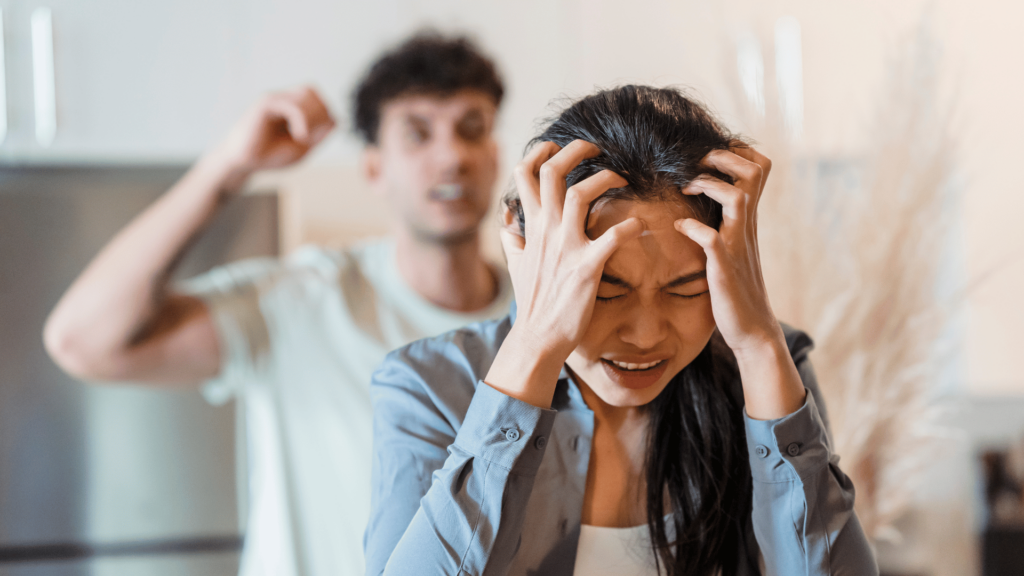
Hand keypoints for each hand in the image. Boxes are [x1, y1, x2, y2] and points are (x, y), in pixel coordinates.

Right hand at [211, 86, 335, 184]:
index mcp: (292, 107)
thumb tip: (335, 119)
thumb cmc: (270, 156)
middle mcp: (283, 98)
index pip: (319, 101)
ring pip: (307, 94)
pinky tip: (298, 136)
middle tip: (310, 137)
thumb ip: (320, 134)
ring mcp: (275, 98)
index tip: (314, 140)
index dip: (325, 119)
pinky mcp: (266, 104)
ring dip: (313, 118)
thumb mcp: (303, 147)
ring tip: (303, 137)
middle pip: (314, 92)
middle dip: (320, 115)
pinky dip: (303, 120)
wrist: (243, 163)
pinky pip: (293, 104)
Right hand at [500, 140, 643, 360]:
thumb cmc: (532, 302)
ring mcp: (566, 247)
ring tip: (621, 179)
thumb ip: (513, 240)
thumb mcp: (516, 265)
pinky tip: (641, 225)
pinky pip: (613, 236)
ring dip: (605, 178)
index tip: (556, 147)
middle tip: (596, 149)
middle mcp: (546, 231)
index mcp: (531, 227)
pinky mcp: (587, 267)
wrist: (537, 338)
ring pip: (580, 193)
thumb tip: (508, 222)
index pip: (524, 174)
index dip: (540, 152)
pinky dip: (631, 225)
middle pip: (552, 172)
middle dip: (575, 150)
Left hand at [674, 144, 782, 357]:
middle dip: (723, 157)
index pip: (759, 168)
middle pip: (754, 172)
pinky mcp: (725, 268)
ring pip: (738, 198)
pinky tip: (679, 228)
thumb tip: (700, 204)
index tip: (707, 157)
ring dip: (708, 185)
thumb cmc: (736, 288)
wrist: (753, 330)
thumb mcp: (733, 246)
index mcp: (748, 219)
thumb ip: (724, 223)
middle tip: (696, 165)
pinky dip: (692, 228)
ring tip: (686, 189)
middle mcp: (747, 227)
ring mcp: (738, 246)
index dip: (736, 151)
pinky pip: (712, 239)